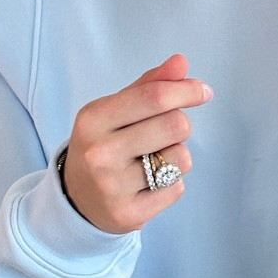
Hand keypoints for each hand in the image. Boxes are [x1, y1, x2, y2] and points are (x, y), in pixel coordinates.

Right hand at [61, 53, 210, 233]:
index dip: (186, 90)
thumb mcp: (115, 111)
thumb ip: (148, 86)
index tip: (202, 91)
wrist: (76, 199)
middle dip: (180, 125)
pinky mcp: (128, 214)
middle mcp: (100, 153)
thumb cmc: (103, 145)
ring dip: (176, 156)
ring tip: (152, 161)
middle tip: (166, 133)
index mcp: (93, 119)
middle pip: (175, 125)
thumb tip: (180, 62)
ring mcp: (112, 187)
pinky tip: (148, 184)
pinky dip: (170, 183)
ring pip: (181, 158)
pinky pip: (176, 188)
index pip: (154, 97)